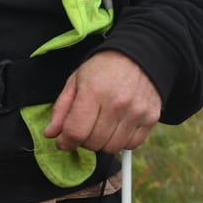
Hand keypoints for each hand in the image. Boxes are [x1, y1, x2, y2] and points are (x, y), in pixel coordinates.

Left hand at [42, 51, 161, 152]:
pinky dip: (122, 141)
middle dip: (83, 140)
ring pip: (112, 148)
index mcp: (94, 91)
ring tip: (102, 126)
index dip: (65, 141)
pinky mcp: (151, 117)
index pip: (76, 132)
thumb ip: (61, 108)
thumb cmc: (104, 67)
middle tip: (85, 128)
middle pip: (93, 143)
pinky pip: (132, 144)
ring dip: (103, 142)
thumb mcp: (76, 80)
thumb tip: (51, 134)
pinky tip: (118, 126)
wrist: (140, 54)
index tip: (64, 140)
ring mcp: (136, 111)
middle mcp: (117, 103)